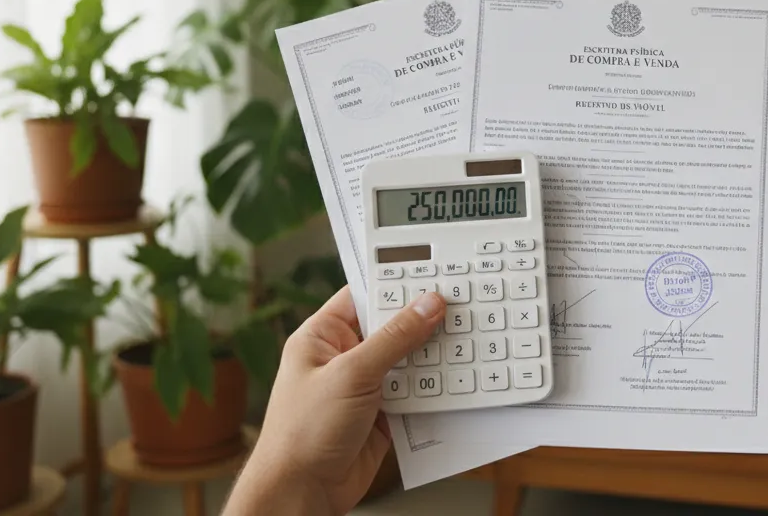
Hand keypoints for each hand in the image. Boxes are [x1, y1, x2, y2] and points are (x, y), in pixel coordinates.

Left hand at [224, 286, 446, 515]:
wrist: (302, 493)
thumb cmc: (303, 433)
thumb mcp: (351, 375)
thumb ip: (394, 339)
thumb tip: (427, 305)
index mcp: (323, 336)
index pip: (364, 296)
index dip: (397, 283)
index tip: (433, 273)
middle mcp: (344, 357)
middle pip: (392, 327)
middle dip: (423, 321)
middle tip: (459, 306)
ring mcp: (365, 386)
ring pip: (408, 360)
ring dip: (433, 356)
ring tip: (464, 338)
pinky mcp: (384, 413)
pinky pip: (416, 392)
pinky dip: (435, 388)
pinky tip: (455, 378)